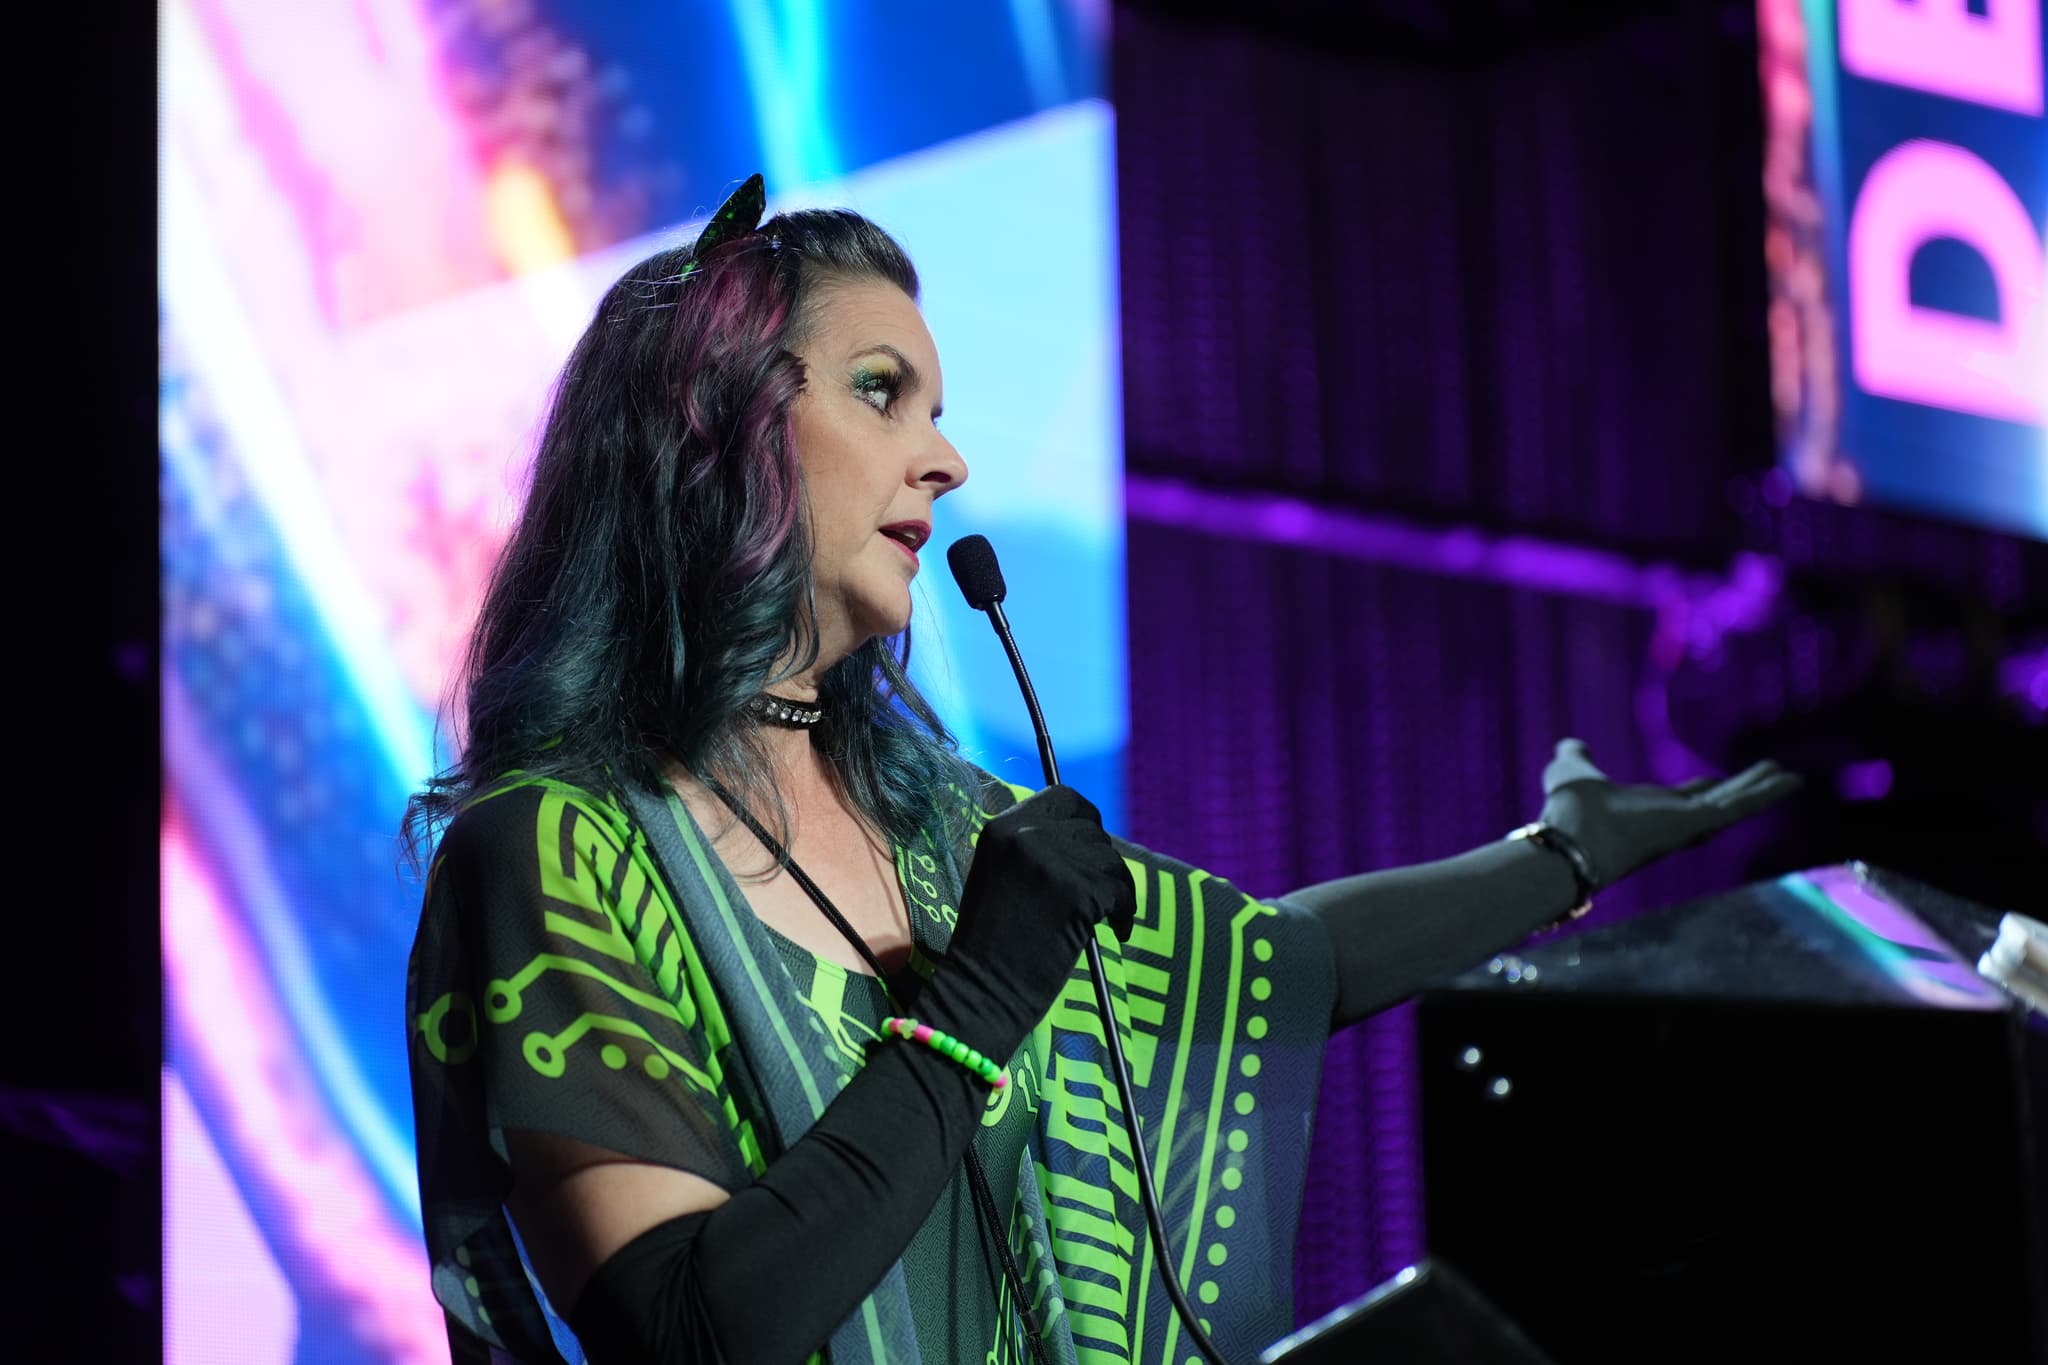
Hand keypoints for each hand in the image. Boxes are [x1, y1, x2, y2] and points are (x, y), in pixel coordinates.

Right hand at [918, 785, 1135, 1059]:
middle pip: (1092, 829)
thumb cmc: (990, 943)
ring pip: (1110, 860)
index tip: (1091, 846)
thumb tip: (1086, 837)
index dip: (1084, 820)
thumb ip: (1034, 849)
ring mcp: (1053, 861)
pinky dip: (1125, 912)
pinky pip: (1121, 891)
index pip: (1063, 797)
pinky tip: (1117, 931)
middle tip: (1101, 891)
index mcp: (1001, 827)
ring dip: (1116, 888)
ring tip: (1108, 916)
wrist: (981, 989)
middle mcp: (1026, 835)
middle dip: (1100, 861)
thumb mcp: (1000, 875)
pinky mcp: (1078, 891)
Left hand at [1537, 738, 1802, 887]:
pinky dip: (1767, 793)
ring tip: (1792, 776)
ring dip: (1762, 789)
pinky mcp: (1698, 823)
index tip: (1717, 782)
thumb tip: (1570, 743)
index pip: (1683, 799)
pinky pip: (1740, 807)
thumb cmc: (1567, 812)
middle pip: (1717, 802)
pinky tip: (1792, 780)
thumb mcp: (1571, 772)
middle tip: (1773, 775)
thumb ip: (1574, 758)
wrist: (1570, 838)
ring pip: (1734, 804)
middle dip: (1744, 789)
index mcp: (1647, 810)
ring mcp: (1688, 824)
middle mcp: (1671, 820)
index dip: (1703, 789)